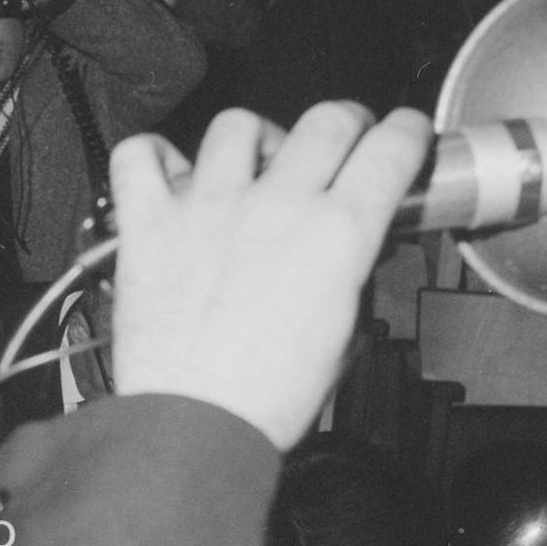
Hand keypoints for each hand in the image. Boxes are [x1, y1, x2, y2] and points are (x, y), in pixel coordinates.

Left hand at [109, 103, 431, 450]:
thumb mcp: (341, 336)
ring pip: (237, 125)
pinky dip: (154, 157)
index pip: (392, 147)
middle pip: (326, 120)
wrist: (196, 425)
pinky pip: (140, 156)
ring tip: (253, 167)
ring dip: (255, 139)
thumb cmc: (266, 399)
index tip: (401, 138)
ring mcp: (207, 208)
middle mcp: (275, 206)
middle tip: (338, 147)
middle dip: (344, 125)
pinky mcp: (150, 224)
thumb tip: (350, 251)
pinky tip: (171, 176)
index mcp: (337, 234)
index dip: (406, 135)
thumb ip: (349, 277)